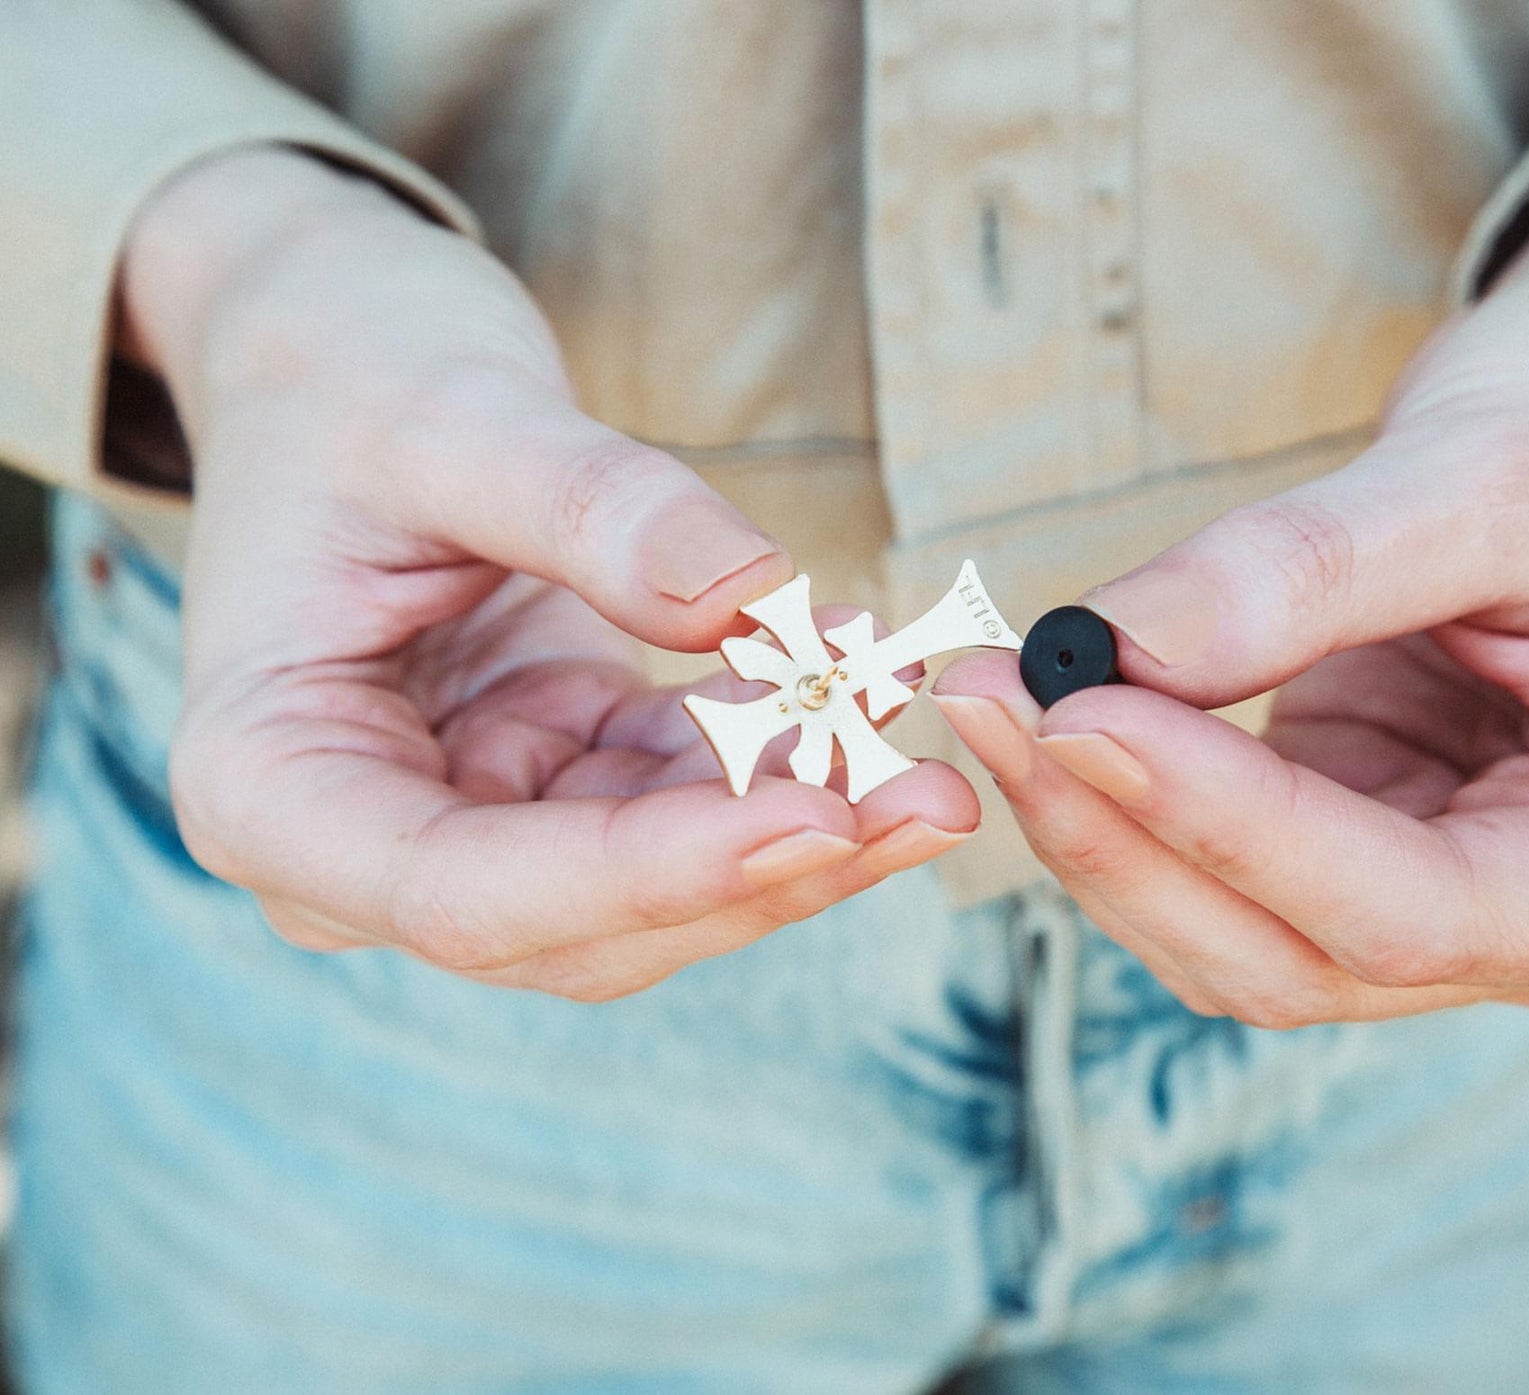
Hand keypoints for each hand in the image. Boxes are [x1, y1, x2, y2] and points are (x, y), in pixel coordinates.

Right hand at [125, 148, 977, 999]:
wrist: (337, 354)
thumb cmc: (345, 377)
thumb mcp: (448, 415)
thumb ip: (592, 510)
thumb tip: (757, 598)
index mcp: (271, 786)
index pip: (467, 892)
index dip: (649, 873)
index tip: (816, 819)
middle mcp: (363, 842)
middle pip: (588, 917)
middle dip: (766, 859)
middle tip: (929, 798)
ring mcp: (466, 819)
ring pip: (659, 873)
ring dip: (802, 808)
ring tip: (919, 721)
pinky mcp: (553, 776)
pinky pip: (687, 789)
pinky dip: (782, 741)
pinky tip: (863, 670)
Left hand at [935, 133, 1528, 1026]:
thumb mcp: (1494, 471)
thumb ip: (1310, 572)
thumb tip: (1111, 646)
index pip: (1410, 909)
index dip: (1230, 826)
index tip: (1079, 713)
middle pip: (1290, 952)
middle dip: (1123, 837)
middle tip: (989, 696)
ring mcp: (1432, 895)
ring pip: (1222, 932)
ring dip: (1092, 827)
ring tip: (991, 686)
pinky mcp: (1343, 838)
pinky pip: (1200, 864)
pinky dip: (1111, 796)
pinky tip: (1040, 704)